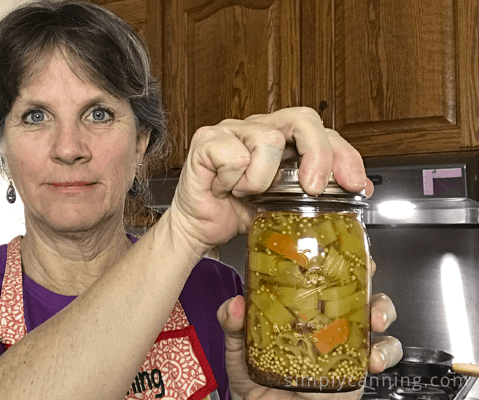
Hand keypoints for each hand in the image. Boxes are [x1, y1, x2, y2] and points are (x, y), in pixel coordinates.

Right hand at [167, 107, 373, 254]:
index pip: (324, 133)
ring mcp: (233, 129)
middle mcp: (260, 127)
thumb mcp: (289, 211)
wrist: (201, 228)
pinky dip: (233, 181)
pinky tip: (225, 188)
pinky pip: (235, 157)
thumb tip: (364, 221)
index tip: (355, 185)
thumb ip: (321, 206)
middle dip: (318, 154)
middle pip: (304, 118)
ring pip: (268, 140)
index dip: (345, 156)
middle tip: (313, 187)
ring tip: (245, 191)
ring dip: (260, 180)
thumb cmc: (239, 213)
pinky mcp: (207, 139)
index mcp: (284, 140)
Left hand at [216, 259, 402, 399]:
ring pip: (376, 315)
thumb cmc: (256, 378)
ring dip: (383, 310)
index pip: (320, 275)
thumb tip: (235, 305)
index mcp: (301, 308)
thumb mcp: (240, 346)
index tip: (335, 246)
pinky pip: (382, 354)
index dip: (332, 257)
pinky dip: (385, 352)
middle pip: (356, 287)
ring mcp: (345, 342)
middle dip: (368, 276)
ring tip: (376, 318)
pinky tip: (374, 357)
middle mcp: (327, 320)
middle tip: (367, 271)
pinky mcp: (357, 367)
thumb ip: (235, 324)